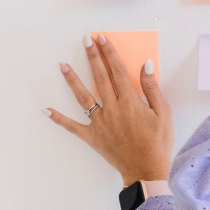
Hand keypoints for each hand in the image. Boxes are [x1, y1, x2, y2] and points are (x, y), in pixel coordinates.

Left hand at [44, 34, 173, 186]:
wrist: (146, 171)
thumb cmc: (158, 143)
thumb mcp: (163, 114)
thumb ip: (152, 89)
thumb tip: (145, 66)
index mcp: (130, 102)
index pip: (117, 71)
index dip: (109, 53)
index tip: (102, 38)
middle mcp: (112, 109)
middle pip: (100, 78)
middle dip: (93, 57)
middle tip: (86, 39)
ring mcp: (99, 123)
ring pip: (83, 97)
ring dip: (72, 80)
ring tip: (62, 65)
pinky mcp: (92, 136)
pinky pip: (72, 126)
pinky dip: (58, 119)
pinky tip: (46, 110)